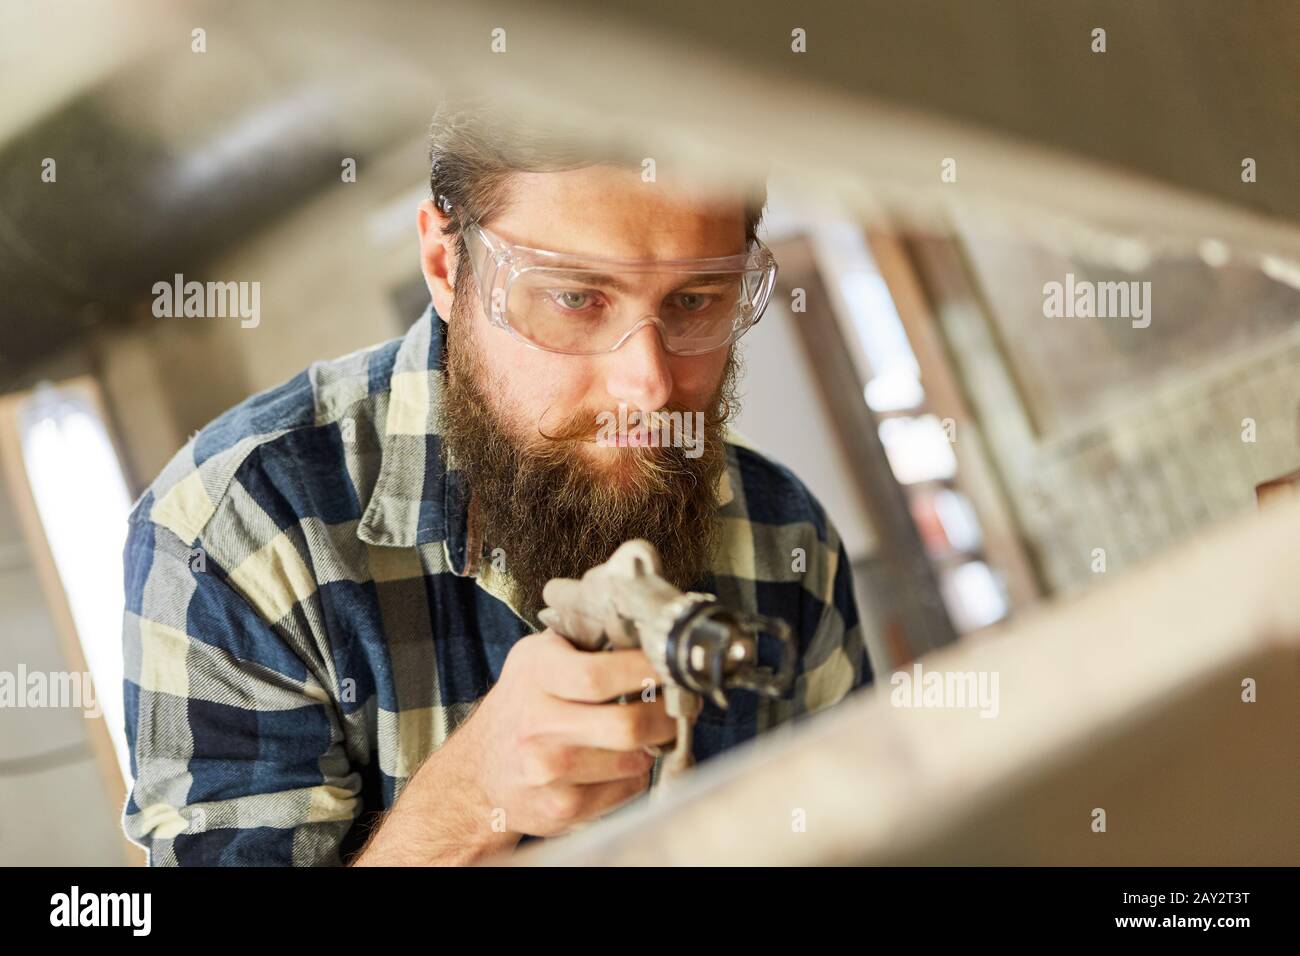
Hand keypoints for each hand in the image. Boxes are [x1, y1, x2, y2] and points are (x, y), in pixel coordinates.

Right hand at [452, 628, 674, 836]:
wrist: (481, 770)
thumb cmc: (523, 704)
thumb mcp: (538, 658)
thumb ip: (584, 640)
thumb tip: (646, 632)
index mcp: (534, 674)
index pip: (597, 676)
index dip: (645, 672)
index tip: (671, 667)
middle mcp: (536, 724)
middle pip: (626, 725)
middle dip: (665, 716)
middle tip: (677, 706)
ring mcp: (547, 771)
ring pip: (634, 760)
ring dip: (653, 746)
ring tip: (649, 733)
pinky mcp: (562, 808)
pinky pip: (627, 789)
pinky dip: (636, 774)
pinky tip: (622, 761)